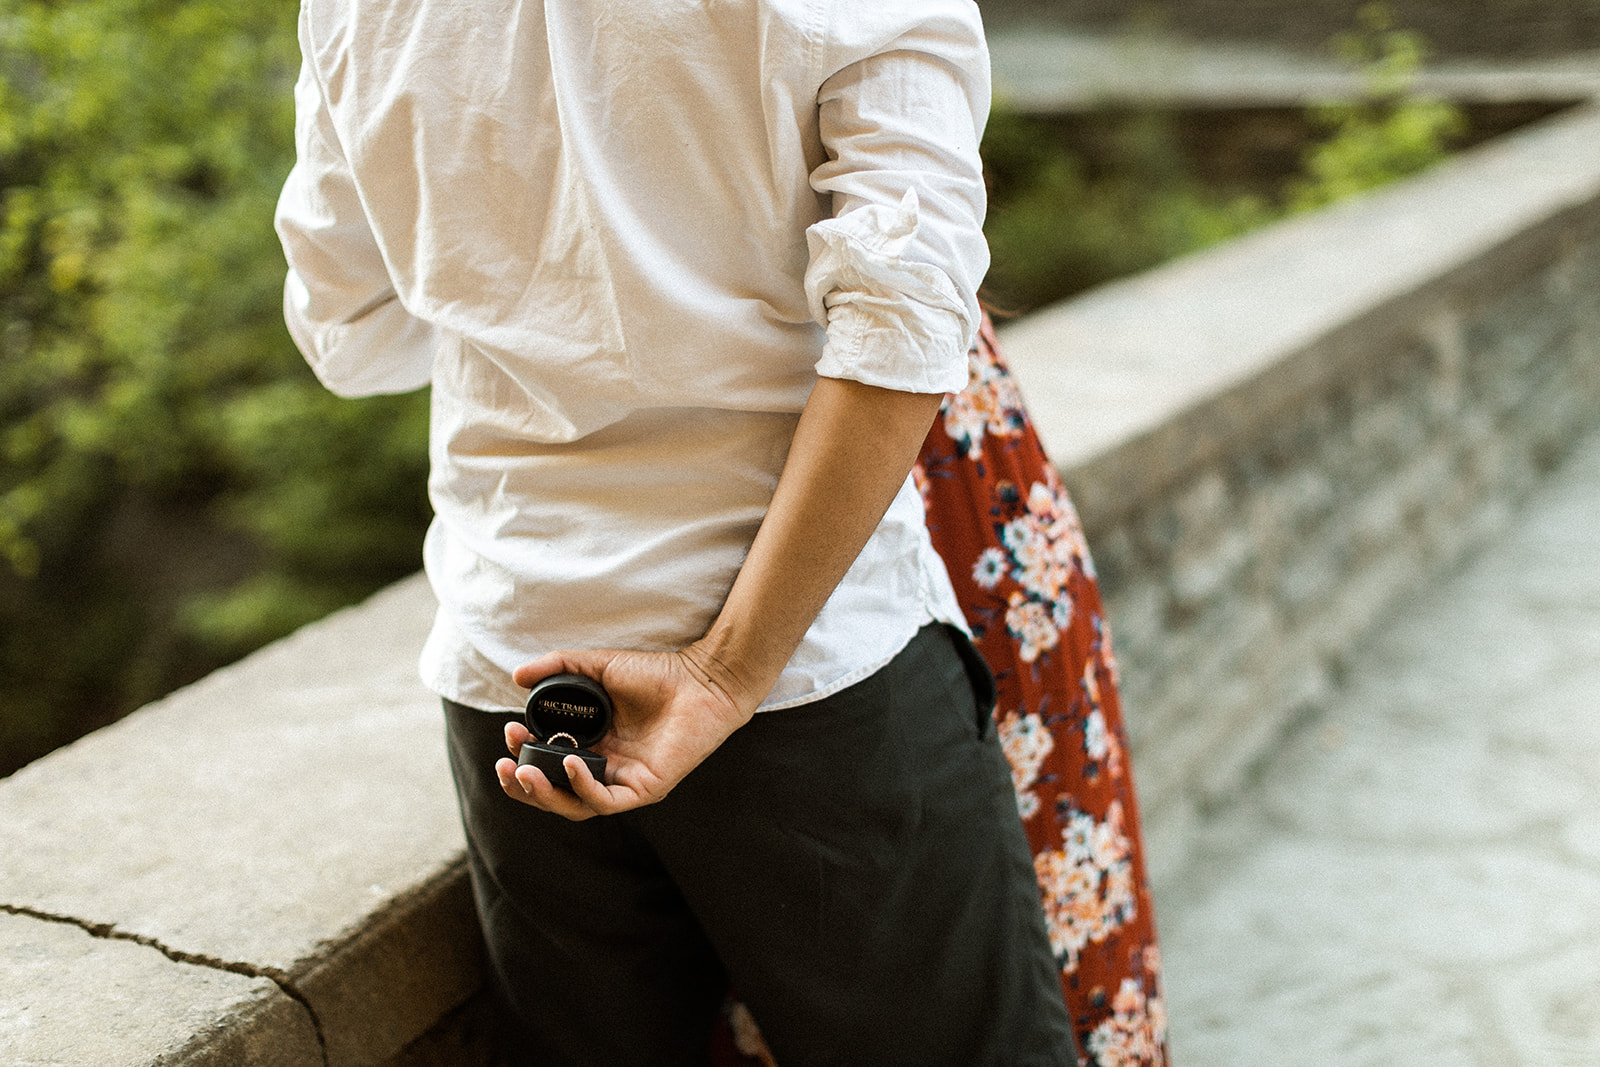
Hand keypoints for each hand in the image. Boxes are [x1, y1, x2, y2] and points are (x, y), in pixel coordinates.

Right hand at [495, 643, 756, 819]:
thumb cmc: (655, 673)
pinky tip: (569, 765)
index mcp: (591, 745)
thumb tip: (516, 676)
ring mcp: (623, 781)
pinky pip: (606, 801)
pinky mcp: (644, 788)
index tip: (510, 732)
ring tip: (523, 773)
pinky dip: (583, 787)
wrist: (702, 679)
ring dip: (544, 794)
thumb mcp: (596, 666)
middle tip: (505, 766)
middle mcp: (604, 767)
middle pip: (554, 792)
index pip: (547, 763)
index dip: (523, 754)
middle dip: (523, 786)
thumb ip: (557, 667)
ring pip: (574, 806)